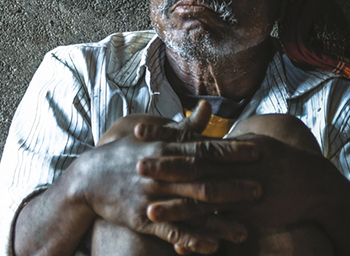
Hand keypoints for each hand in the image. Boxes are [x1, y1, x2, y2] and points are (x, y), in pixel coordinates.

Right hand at [65, 102, 262, 253]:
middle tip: (261, 189)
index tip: (256, 152)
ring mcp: (151, 198)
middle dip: (233, 185)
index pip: (203, 149)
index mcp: (164, 150)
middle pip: (203, 179)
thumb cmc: (125, 155)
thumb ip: (183, 127)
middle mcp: (160, 173)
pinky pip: (171, 232)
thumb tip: (207, 108)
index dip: (231, 152)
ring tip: (245, 229)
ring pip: (191, 209)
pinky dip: (191, 239)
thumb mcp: (151, 137)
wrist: (88, 180)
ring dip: (219, 220)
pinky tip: (212, 246)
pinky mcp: (142, 219)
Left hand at [135, 125, 348, 236]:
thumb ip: (225, 142)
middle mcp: (234, 168)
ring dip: (176, 207)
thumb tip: (203, 132)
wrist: (314, 186)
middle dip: (165, 167)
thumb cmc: (282, 163)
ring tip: (149, 209)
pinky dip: (200, 236)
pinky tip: (178, 244)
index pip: (192, 139)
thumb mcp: (254, 144)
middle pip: (194, 166)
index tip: (139, 129)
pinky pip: (220, 228)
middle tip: (136, 166)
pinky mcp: (249, 217)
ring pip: (203, 201)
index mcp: (231, 148)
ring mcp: (241, 193)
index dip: (165, 134)